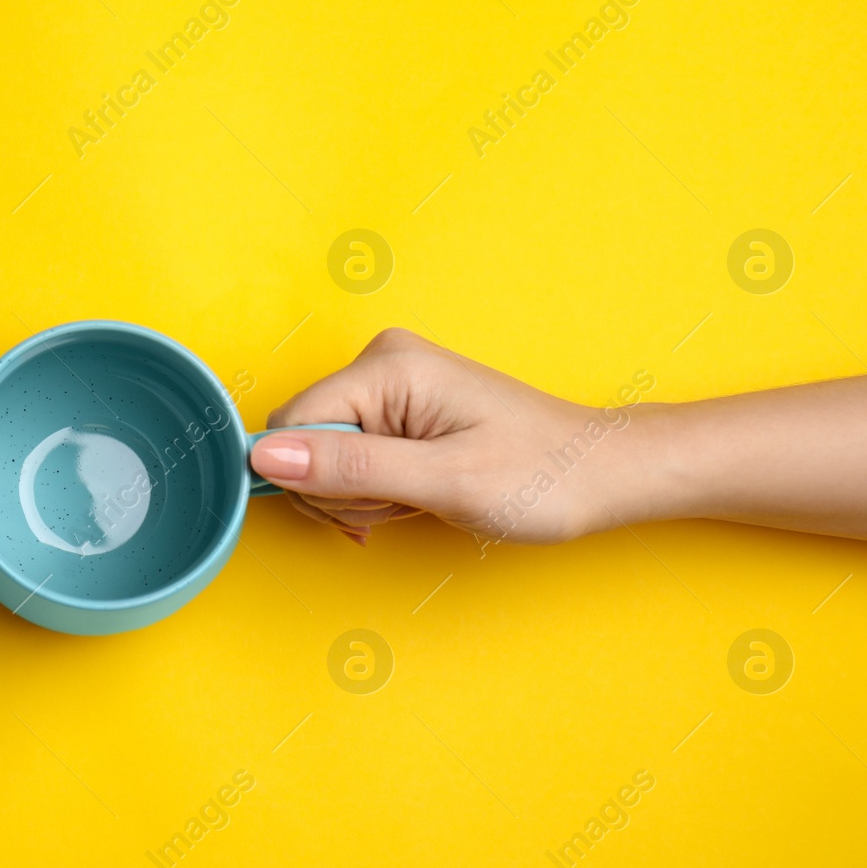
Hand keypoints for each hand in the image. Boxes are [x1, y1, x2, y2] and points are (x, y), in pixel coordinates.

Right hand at [249, 329, 647, 547]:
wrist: (601, 474)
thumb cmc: (540, 476)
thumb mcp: (443, 481)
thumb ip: (350, 467)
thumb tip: (266, 455)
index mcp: (388, 367)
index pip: (292, 425)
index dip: (313, 478)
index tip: (370, 504)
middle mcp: (382, 363)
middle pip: (304, 441)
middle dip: (342, 489)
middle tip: (407, 501)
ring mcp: (391, 385)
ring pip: (325, 457)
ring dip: (363, 495)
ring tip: (422, 497)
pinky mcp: (399, 408)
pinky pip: (350, 457)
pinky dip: (374, 490)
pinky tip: (413, 496)